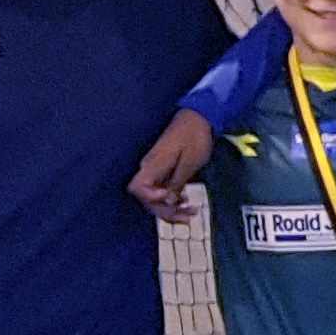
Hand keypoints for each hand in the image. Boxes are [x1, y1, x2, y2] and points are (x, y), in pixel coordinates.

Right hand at [128, 108, 214, 222]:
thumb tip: (169, 201)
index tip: (170, 198)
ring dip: (171, 209)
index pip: (137, 188)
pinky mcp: (163, 171)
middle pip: (146, 198)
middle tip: (188, 216)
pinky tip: (185, 202)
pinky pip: (162, 190)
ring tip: (191, 212)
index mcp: (153, 164)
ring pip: (155, 197)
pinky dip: (173, 200)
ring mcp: (156, 170)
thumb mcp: (190, 162)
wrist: (198, 118)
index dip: (151, 198)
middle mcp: (149, 169)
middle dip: (166, 211)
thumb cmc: (194, 137)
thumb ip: (177, 182)